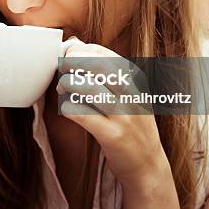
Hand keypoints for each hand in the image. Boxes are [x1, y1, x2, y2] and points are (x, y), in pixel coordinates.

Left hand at [56, 39, 170, 186]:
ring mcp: (124, 116)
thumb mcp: (126, 94)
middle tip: (61, 67)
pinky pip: (81, 114)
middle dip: (72, 61)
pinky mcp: (113, 136)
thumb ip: (104, 70)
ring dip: (67, 84)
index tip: (67, 54)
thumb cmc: (130, 125)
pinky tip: (66, 108)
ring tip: (62, 88)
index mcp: (136, 81)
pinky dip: (67, 107)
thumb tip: (75, 43)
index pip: (105, 54)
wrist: (148, 165)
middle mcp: (133, 95)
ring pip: (88, 88)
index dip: (80, 50)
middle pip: (97, 65)